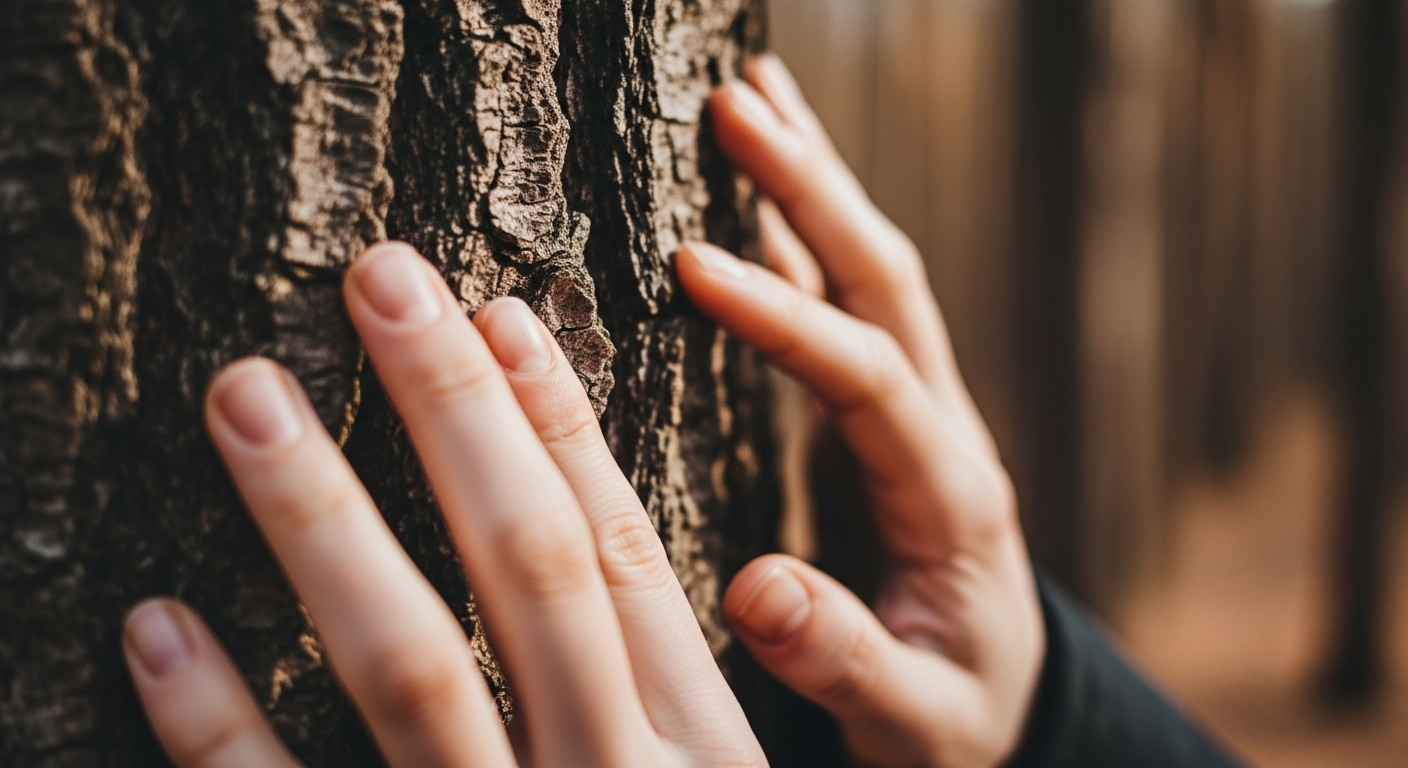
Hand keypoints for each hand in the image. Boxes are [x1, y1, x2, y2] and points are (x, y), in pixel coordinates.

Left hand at [121, 244, 765, 766]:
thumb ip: (654, 702)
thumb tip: (601, 547)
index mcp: (698, 759)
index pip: (625, 559)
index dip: (565, 430)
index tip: (499, 315)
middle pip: (533, 570)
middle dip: (457, 416)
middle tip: (378, 277)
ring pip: (411, 669)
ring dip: (323, 521)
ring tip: (241, 393)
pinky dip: (220, 730)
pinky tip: (155, 624)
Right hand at [676, 55, 1045, 767]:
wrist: (997, 703)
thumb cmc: (956, 717)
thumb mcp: (915, 721)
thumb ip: (846, 663)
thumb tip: (757, 592)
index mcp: (951, 495)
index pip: (868, 375)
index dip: (784, 315)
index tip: (690, 264)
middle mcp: (942, 432)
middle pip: (888, 281)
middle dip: (815, 187)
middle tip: (738, 102)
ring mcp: (916, 415)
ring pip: (872, 274)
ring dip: (814, 183)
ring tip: (752, 96)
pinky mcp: (881, 418)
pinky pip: (845, 308)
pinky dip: (800, 238)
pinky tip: (759, 189)